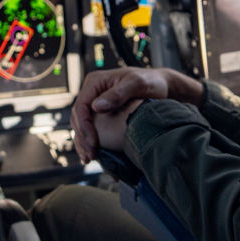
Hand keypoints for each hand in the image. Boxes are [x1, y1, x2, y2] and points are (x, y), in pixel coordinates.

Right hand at [71, 68, 202, 162]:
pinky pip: (90, 127)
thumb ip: (117, 94)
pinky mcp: (101, 112)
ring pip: (81, 124)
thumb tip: (96, 106)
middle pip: (78, 117)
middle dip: (82, 138)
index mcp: (95, 82)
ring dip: (83, 143)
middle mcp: (92, 91)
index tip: (93, 143)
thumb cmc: (151, 81)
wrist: (161, 85)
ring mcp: (96, 102)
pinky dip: (90, 141)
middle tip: (91, 156)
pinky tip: (94, 154)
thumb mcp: (136, 84)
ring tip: (89, 159)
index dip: (84, 127)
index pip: (81, 106)